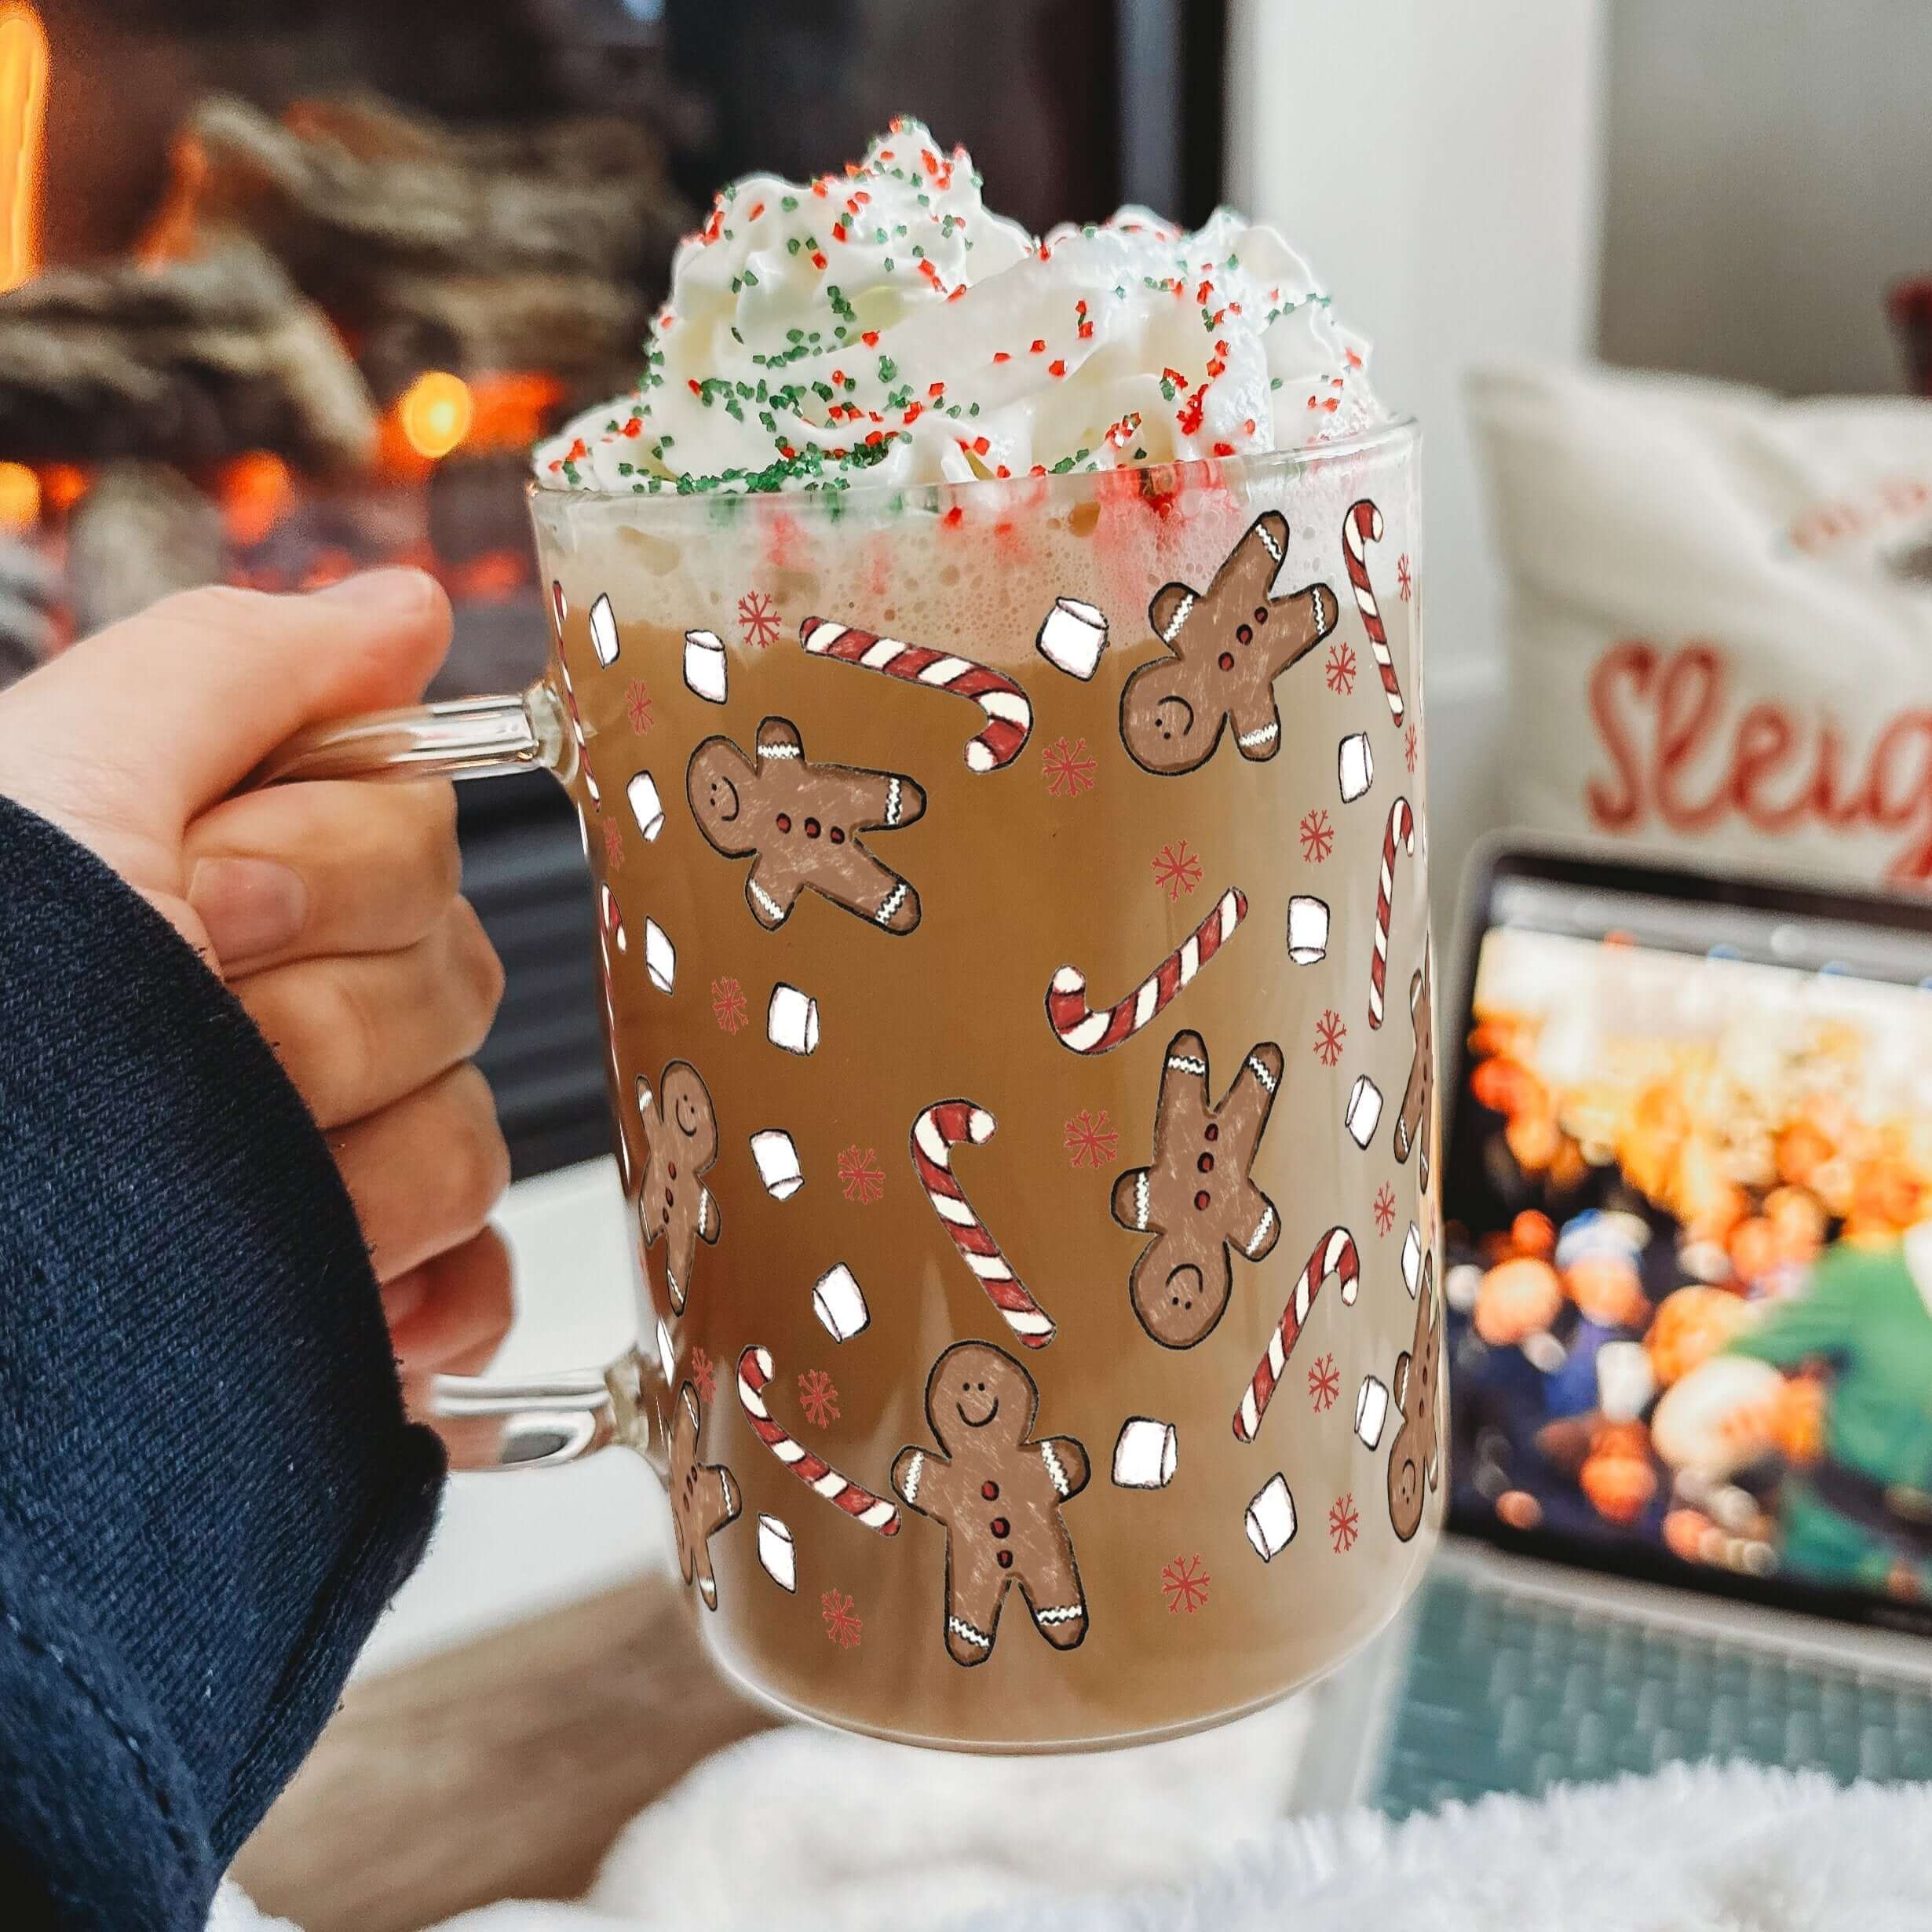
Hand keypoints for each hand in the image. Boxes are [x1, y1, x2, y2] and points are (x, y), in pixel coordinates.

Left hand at [0, 571, 512, 1375]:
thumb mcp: (64, 777)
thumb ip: (242, 666)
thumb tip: (410, 608)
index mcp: (224, 885)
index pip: (416, 833)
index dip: (331, 866)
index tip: (204, 896)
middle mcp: (277, 1020)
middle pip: (455, 982)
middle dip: (321, 1023)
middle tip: (186, 1041)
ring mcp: (315, 1175)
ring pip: (469, 1140)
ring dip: (351, 1179)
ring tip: (204, 1207)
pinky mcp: (343, 1309)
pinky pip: (473, 1283)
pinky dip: (428, 1299)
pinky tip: (346, 1307)